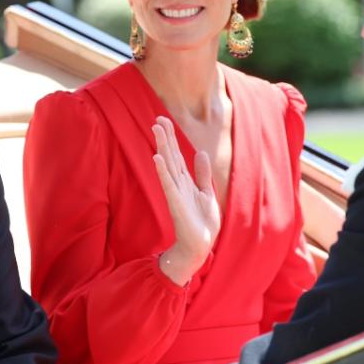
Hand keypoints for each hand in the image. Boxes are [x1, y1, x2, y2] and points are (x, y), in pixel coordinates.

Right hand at [152, 116, 220, 285]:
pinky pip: (168, 184)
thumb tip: (200, 152)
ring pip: (168, 164)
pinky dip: (163, 170)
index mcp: (185, 180)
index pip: (176, 154)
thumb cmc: (201, 221)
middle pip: (170, 155)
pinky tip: (157, 158)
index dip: (170, 137)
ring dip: (162, 147)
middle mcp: (178, 183)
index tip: (163, 120)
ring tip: (156, 130)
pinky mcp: (175, 202)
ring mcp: (175, 192)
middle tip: (157, 118)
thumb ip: (202, 173)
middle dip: (165, 137)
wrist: (199, 245)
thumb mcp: (206, 192)